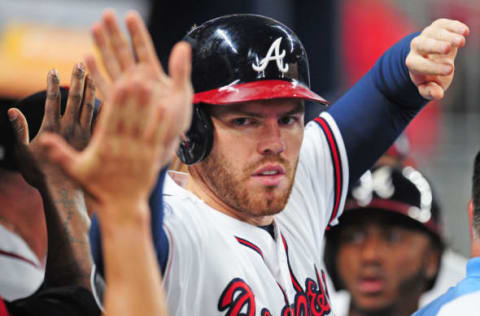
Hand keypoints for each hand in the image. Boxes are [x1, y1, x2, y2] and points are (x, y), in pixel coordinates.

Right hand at [8, 64, 95, 187]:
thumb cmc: (41, 175)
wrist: (65, 194)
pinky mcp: (95, 141)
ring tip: (92, 73)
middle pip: (75, 99)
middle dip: (77, 80)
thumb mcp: (23, 153)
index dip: (53, 85)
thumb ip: (20, 130)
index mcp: (53, 129)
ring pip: (90, 107)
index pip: (53, 101)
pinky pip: (101, 120)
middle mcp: (71, 129)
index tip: (53, 69)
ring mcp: (85, 134)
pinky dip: (103, 106)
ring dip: (90, 89)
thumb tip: (13, 110)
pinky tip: (107, 97)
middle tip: (80, 63)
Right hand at [38, 58, 191, 214]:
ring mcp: (140, 152)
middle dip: (134, 94)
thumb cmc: (98, 187)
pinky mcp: (152, 157)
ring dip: (149, 103)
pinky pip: (158, 137)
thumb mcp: (75, 171)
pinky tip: (167, 106)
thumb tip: (43, 139)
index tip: (120, 83)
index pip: (110, 120)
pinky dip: (163, 122)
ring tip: (152, 82)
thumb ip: (60, 153)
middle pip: (129, 117)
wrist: (122, 207)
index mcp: (104, 147)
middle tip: (138, 73)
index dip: (116, 102)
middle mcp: (123, 148)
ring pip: (145, 123)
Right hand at [85, 9, 192, 163]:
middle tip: (107, 14)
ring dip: (102, 46)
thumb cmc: (176, 121)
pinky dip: (95, 72)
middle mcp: (137, 78)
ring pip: (111, 63)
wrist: (164, 143)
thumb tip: (183, 45)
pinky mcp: (115, 103)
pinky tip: (86, 57)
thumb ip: (181, 70)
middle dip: (115, 33)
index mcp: (154, 74)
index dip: (137, 32)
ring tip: (94, 27)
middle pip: (124, 51)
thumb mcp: (182, 94)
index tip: (130, 15)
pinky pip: (103, 84)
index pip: (143, 48)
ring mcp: (125, 90)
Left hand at [406, 19, 468, 99]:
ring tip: (461, 42)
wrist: (432, 57)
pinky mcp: (438, 26)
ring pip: (434, 32)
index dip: (433, 68)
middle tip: (448, 49)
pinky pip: (443, 24)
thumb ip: (430, 92)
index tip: (450, 70)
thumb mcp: (431, 86)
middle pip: (422, 44)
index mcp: (412, 64)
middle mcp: (416, 47)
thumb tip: (437, 94)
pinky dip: (454, 26)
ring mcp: (426, 35)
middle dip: (435, 46)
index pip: (418, 65)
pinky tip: (465, 32)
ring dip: (448, 36)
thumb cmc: (432, 75)